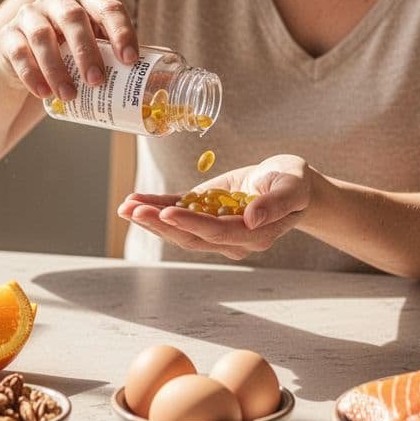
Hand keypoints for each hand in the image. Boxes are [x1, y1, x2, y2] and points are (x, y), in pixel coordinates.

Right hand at [0, 0, 137, 100]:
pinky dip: (32, 74)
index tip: (130, 61)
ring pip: (41, 35)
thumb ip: (117, 56)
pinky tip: (43, 93)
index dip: (121, 32)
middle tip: (97, 81)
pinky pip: (18, 52)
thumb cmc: (70, 53)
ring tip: (70, 95)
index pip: (108, 8)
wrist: (24, 61)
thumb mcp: (95, 48)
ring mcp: (29, 14)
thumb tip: (158, 83)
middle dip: (87, 50)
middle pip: (73, 17)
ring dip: (57, 68)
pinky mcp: (7, 36)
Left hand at [117, 155, 311, 260]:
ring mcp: (216, 228)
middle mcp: (232, 238)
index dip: (191, 224)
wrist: (289, 183)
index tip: (168, 213)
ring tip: (125, 207)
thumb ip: (275, 203)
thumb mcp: (292, 186)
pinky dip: (156, 208)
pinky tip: (135, 202)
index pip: (218, 232)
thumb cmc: (294, 182)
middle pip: (191, 237)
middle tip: (133, 210)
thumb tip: (251, 218)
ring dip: (151, 220)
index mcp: (255, 234)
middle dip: (160, 224)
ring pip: (179, 230)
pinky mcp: (205, 213)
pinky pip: (178, 213)